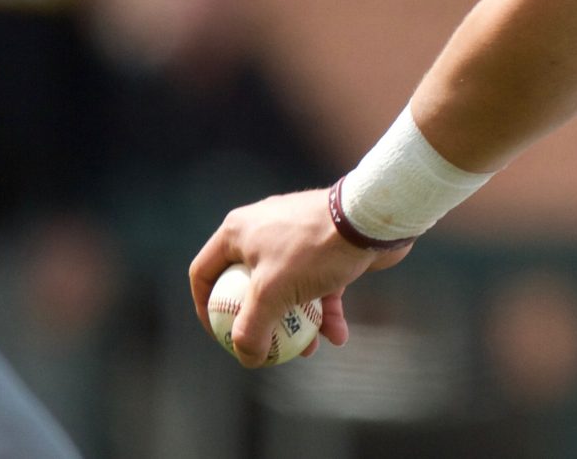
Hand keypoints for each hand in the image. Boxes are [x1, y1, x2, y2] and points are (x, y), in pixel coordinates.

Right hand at [189, 189, 411, 366]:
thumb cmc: (313, 249)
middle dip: (260, 322)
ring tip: (311, 349)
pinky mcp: (327, 247)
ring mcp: (297, 238)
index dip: (204, 308)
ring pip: (287, 290)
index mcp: (238, 232)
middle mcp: (263, 230)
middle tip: (265, 346)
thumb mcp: (271, 293)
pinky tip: (338, 336)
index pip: (204, 273)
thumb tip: (248, 358)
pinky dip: (326, 311)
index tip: (219, 336)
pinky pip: (319, 284)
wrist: (372, 218)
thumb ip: (251, 329)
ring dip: (298, 322)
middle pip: (248, 287)